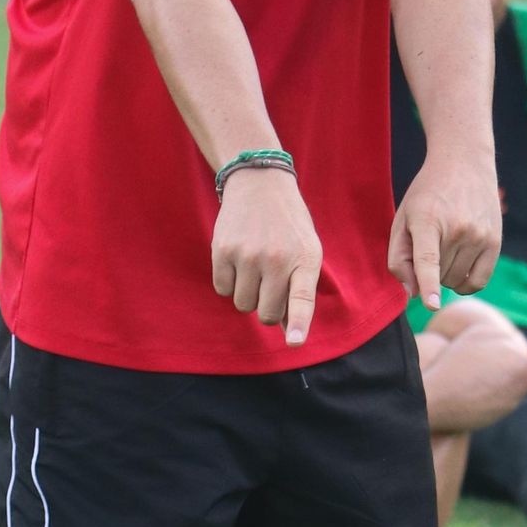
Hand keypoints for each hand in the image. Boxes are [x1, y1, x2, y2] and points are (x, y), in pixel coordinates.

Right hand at [211, 169, 322, 348]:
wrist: (259, 184)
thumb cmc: (288, 227)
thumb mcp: (304, 252)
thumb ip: (299, 290)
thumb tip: (289, 334)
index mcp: (304, 259)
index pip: (302, 298)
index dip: (299, 323)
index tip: (295, 342)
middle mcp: (276, 258)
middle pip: (267, 314)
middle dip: (268, 307)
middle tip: (271, 283)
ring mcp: (247, 254)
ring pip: (243, 305)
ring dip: (248, 295)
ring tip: (255, 267)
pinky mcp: (222, 251)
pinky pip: (223, 290)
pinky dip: (229, 283)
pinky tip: (238, 260)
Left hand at [388, 149, 500, 310]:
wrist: (464, 163)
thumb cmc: (427, 195)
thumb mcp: (403, 218)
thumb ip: (398, 257)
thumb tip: (413, 293)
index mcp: (427, 219)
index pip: (428, 259)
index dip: (428, 284)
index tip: (432, 304)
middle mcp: (457, 227)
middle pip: (438, 277)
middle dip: (429, 271)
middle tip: (431, 243)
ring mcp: (480, 235)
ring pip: (456, 281)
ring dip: (446, 276)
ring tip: (445, 247)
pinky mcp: (495, 242)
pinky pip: (479, 281)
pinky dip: (465, 284)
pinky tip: (459, 267)